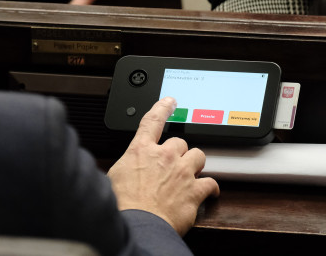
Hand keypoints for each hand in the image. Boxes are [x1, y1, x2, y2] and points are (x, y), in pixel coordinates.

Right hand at [107, 97, 219, 235]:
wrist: (138, 225)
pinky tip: (208, 192)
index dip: (162, 108)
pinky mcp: (194, 190)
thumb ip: (126, 165)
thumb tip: (125, 167)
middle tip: (173, 166)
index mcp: (142, 150)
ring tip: (190, 174)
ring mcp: (182, 172)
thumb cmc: (124, 204)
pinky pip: (211, 183)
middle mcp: (164, 156)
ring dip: (195, 164)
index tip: (170, 102)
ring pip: (199, 155)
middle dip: (178, 152)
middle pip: (180, 142)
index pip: (153, 121)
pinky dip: (211, 188)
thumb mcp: (114, 176)